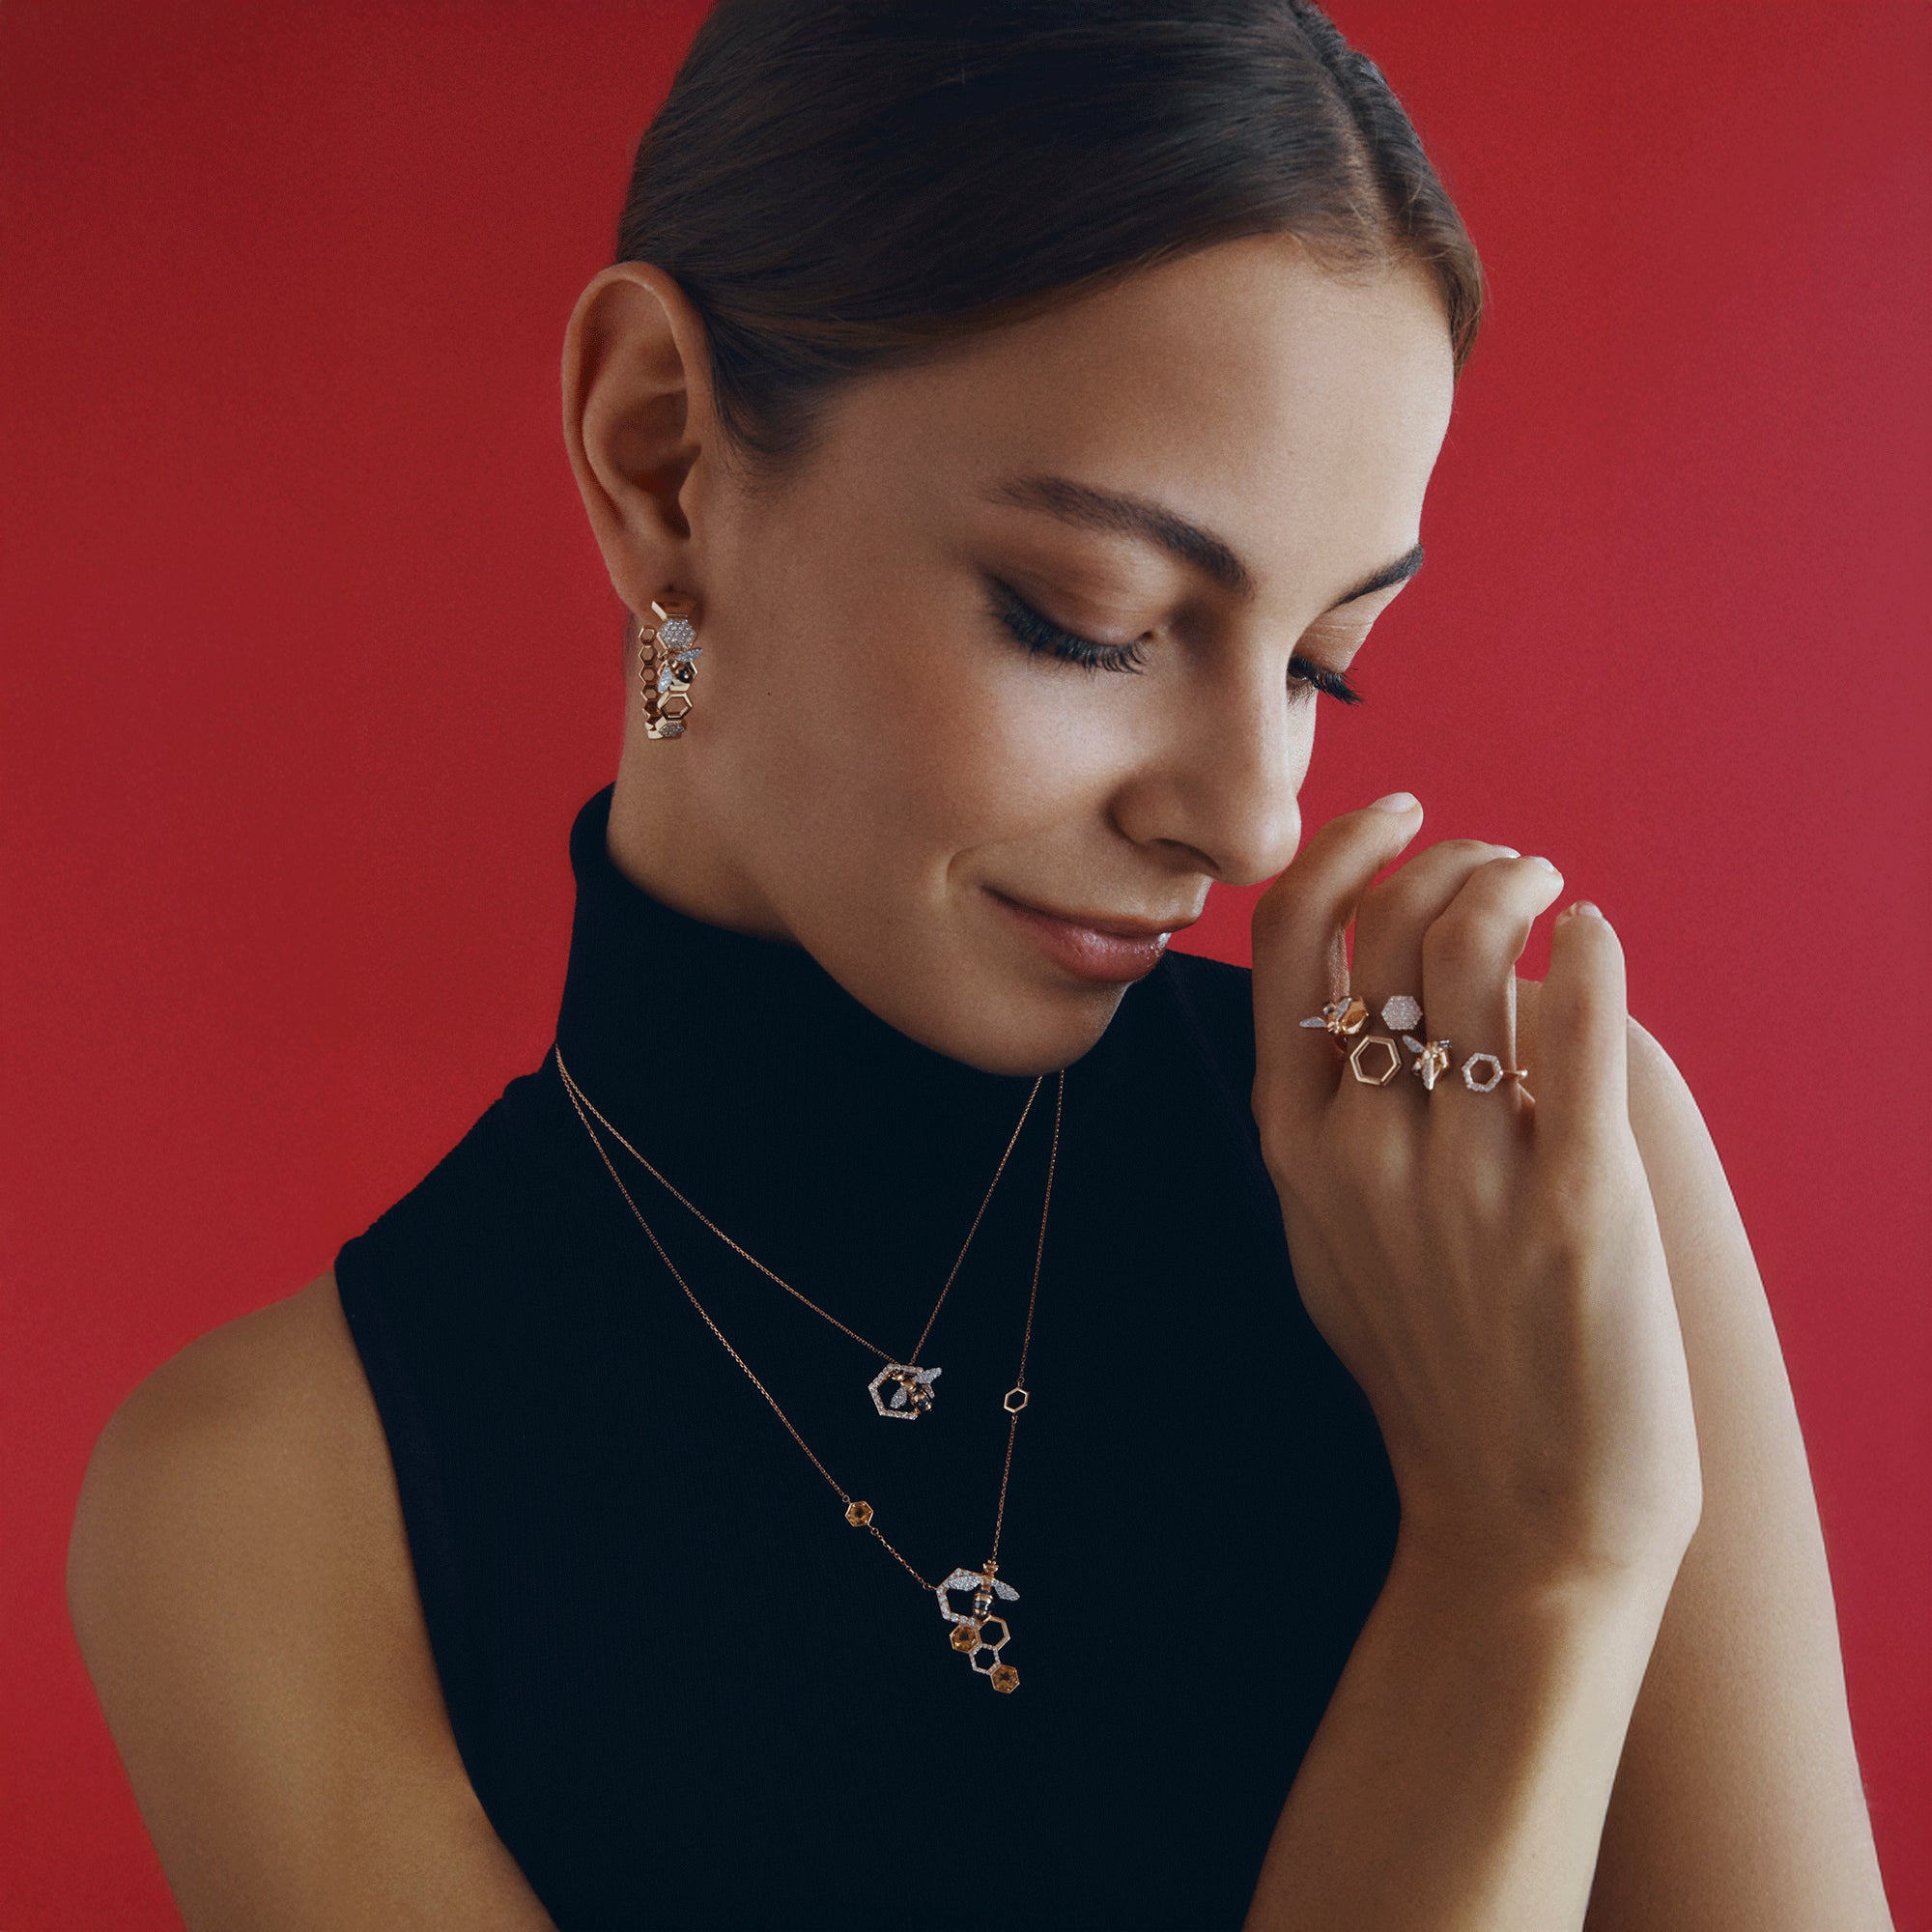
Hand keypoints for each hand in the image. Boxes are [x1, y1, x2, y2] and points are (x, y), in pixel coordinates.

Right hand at [1250, 796, 1702, 1592]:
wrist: (1517, 1517)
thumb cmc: (1429, 1367)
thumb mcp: (1323, 1240)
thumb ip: (1316, 1124)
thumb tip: (1351, 1004)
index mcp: (1291, 1141)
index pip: (1286, 938)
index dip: (1344, 849)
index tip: (1404, 814)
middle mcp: (1361, 1145)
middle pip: (1392, 921)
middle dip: (1453, 857)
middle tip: (1505, 866)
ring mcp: (1463, 1175)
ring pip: (1477, 950)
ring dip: (1520, 884)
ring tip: (1551, 894)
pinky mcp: (1575, 1204)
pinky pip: (1580, 1024)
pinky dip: (1589, 949)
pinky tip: (1594, 938)